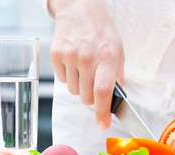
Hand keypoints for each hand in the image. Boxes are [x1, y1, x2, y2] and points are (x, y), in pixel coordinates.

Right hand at [49, 0, 124, 129]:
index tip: (103, 124)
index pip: (103, 91)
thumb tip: (115, 97)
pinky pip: (62, 80)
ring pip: (73, 91)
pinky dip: (69, 77)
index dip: (102, 112)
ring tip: (84, 68)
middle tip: (93, 83)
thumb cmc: (101, 31)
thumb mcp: (118, 49)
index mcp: (107, 57)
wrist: (80, 9)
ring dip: (79, 86)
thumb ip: (118, 74)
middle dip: (91, 97)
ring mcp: (69, 56)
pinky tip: (73, 62)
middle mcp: (87, 57)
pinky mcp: (56, 55)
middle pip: (85, 97)